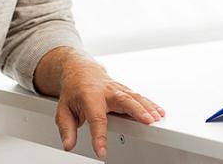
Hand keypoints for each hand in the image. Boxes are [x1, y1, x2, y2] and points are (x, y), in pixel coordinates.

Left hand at [36, 49, 164, 159]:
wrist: (80, 70)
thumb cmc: (73, 90)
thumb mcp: (63, 109)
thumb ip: (66, 129)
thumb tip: (69, 145)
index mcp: (89, 97)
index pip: (96, 119)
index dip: (99, 136)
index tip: (102, 151)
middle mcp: (106, 91)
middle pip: (123, 101)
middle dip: (136, 111)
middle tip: (147, 123)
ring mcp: (117, 89)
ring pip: (135, 97)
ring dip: (147, 108)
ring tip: (156, 120)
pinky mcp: (124, 90)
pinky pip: (139, 97)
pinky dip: (150, 104)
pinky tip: (159, 112)